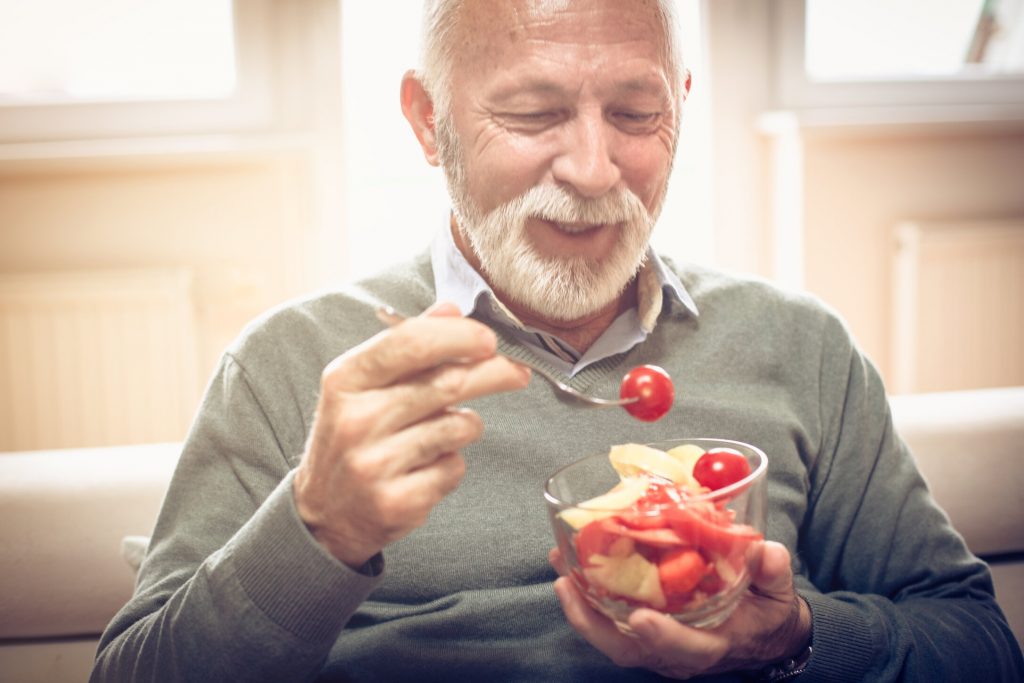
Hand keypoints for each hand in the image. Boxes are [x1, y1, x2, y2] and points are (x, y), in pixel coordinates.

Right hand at [293, 302, 529, 567]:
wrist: (323, 516)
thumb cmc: (350, 440)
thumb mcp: (362, 386)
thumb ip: (406, 345)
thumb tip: (448, 310)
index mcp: (346, 379)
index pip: (410, 342)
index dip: (459, 337)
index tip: (488, 339)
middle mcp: (356, 420)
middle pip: (446, 383)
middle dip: (492, 373)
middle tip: (516, 372)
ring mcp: (375, 464)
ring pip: (458, 428)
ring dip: (465, 426)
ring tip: (444, 431)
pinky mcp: (396, 502)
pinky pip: (454, 469)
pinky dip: (451, 464)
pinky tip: (425, 467)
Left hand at [549, 541, 811, 678]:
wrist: (763, 636)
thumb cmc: (767, 611)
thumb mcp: (778, 592)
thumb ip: (772, 572)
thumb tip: (766, 552)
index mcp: (715, 643)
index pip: (688, 647)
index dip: (664, 636)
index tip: (641, 618)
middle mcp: (678, 652)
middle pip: (629, 649)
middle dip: (594, 622)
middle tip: (567, 586)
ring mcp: (657, 644)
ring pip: (611, 637)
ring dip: (581, 606)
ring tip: (558, 567)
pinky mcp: (644, 632)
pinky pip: (609, 622)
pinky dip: (587, 598)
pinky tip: (569, 568)